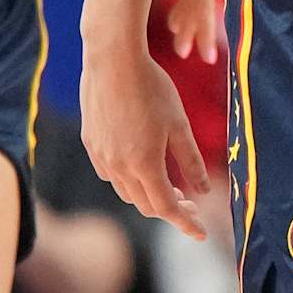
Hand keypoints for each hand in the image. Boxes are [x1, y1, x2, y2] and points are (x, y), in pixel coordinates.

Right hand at [81, 40, 210, 240]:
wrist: (112, 59)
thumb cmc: (152, 87)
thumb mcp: (179, 124)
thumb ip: (191, 161)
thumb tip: (202, 190)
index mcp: (144, 164)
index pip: (166, 208)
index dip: (185, 223)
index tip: (201, 233)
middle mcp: (119, 167)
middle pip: (145, 205)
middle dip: (170, 209)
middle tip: (190, 203)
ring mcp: (101, 156)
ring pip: (126, 192)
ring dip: (148, 195)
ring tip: (168, 185)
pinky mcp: (90, 143)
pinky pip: (110, 174)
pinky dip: (128, 180)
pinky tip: (140, 166)